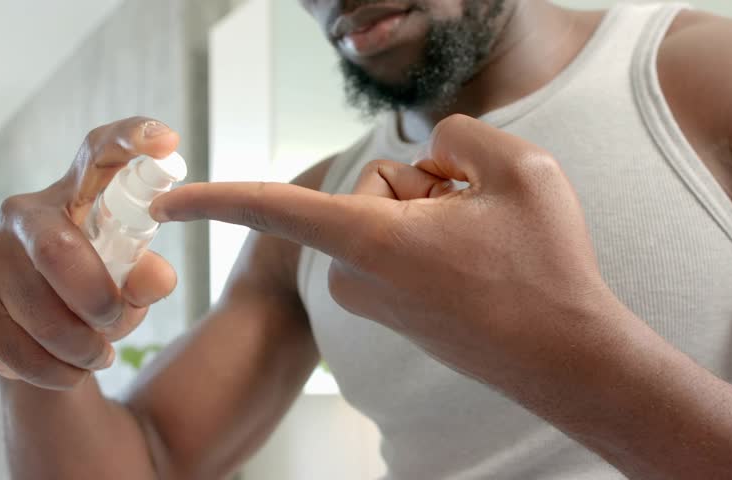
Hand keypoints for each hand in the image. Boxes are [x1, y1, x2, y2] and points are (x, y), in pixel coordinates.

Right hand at [0, 117, 178, 389]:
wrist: (49, 344)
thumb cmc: (101, 293)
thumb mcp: (136, 285)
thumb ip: (149, 278)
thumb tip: (154, 276)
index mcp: (77, 195)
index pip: (99, 153)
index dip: (131, 140)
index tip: (168, 143)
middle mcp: (25, 215)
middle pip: (58, 249)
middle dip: (97, 298)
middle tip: (118, 321)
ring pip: (38, 311)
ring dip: (80, 344)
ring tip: (99, 354)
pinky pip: (14, 348)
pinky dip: (53, 369)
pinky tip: (70, 369)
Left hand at [150, 114, 624, 400]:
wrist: (568, 357)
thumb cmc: (544, 266)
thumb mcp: (519, 167)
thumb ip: (460, 133)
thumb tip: (431, 150)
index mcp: (370, 240)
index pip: (274, 208)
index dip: (215, 197)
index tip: (163, 203)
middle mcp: (357, 276)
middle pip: (373, 186)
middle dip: (424, 184)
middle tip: (477, 213)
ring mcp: (375, 300)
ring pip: (390, 216)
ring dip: (435, 213)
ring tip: (483, 245)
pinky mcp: (394, 312)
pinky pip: (401, 248)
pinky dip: (436, 240)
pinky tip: (479, 263)